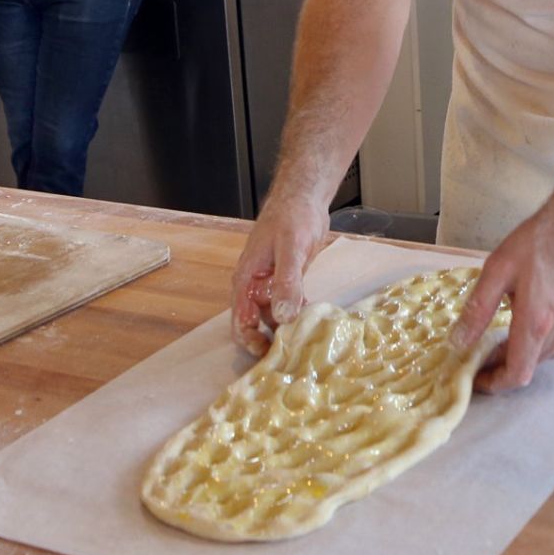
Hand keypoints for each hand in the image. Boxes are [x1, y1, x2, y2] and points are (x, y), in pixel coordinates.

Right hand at [229, 189, 329, 355]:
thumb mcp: (290, 250)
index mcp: (246, 280)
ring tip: (306, 343)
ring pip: (274, 318)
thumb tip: (282, 316)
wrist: (304, 199)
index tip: (269, 354)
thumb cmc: (291, 217)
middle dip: (269, 341)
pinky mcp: (287, 283)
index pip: (240, 321)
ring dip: (287, 331)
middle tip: (292, 355)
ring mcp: (271, 286)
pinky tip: (313, 322)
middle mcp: (255, 287)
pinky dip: (298, 316)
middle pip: (255, 325)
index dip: (251, 341)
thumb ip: (286, 282)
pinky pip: (289, 307)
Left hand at [449, 184, 553, 392]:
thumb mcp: (498, 269)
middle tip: (481, 353)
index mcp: (537, 322)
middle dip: (504, 366)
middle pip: (531, 365)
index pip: (517, 374)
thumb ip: (477, 310)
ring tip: (502, 335)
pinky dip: (541, 339)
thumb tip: (459, 342)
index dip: (494, 384)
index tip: (477, 379)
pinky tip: (530, 318)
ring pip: (547, 354)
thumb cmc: (541, 238)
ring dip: (524, 352)